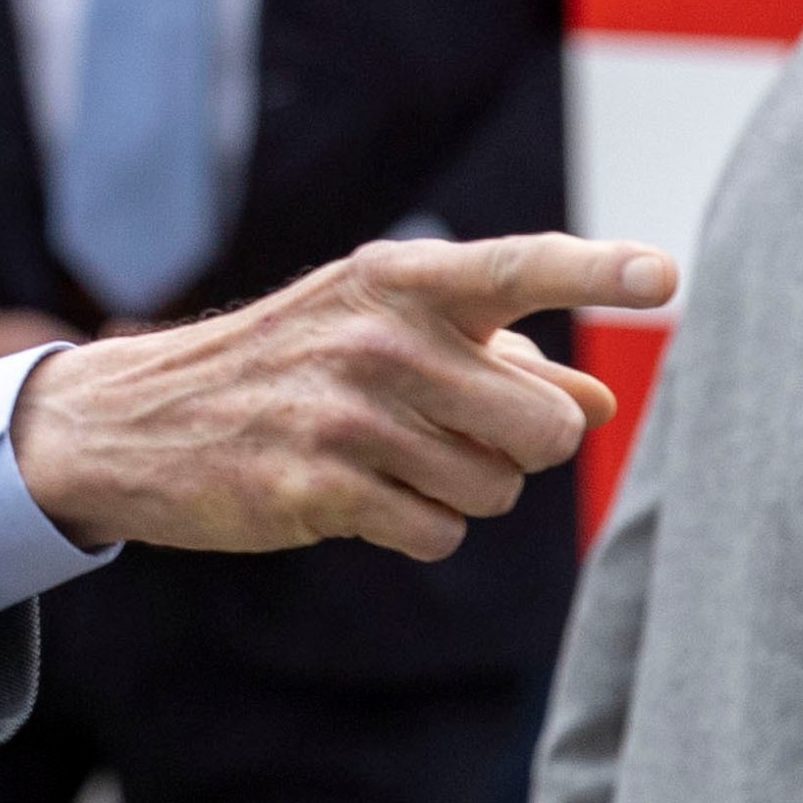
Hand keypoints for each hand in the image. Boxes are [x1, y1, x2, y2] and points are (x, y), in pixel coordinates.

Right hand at [9, 234, 675, 559]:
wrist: (136, 419)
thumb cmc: (284, 365)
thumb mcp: (378, 330)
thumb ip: (495, 356)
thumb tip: (597, 399)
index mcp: (400, 280)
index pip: (519, 267)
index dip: (599, 273)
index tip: (666, 278)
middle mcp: (378, 336)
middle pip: (545, 427)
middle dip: (517, 446)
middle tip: (450, 431)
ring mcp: (346, 413)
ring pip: (495, 490)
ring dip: (459, 490)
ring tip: (383, 459)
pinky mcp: (317, 487)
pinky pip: (437, 534)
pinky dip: (413, 528)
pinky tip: (353, 497)